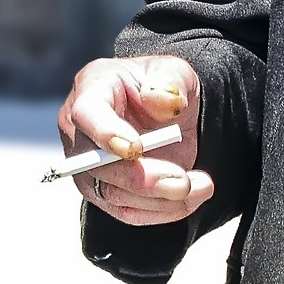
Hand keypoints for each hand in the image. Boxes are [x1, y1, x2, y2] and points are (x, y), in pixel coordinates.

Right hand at [59, 55, 213, 226]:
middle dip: (141, 178)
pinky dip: (163, 210)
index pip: (87, 113)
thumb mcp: (174, 71)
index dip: (106, 133)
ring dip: (160, 199)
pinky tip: (193, 197)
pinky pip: (128, 212)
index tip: (136, 149)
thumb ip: (170, 82)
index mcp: (92, 88)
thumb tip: (163, 100)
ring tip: (202, 186)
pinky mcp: (105, 193)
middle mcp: (81, 131)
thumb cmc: (162, 86)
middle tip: (182, 182)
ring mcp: (88, 167)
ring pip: (113, 194)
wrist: (166, 112)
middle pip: (96, 164)